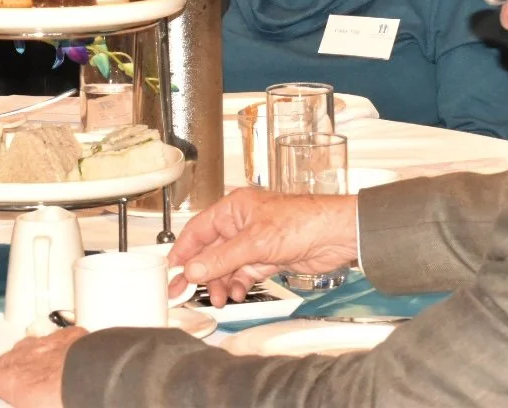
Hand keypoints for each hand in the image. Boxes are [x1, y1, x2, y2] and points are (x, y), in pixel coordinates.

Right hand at [0, 326, 84, 406]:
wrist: (94, 379)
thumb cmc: (62, 401)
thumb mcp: (30, 406)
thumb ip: (24, 402)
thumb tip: (25, 401)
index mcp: (14, 381)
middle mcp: (27, 358)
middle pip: (6, 360)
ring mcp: (49, 345)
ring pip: (27, 345)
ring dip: (20, 352)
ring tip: (16, 357)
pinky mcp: (71, 338)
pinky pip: (55, 337)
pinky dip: (50, 342)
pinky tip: (53, 344)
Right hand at [167, 187, 358, 306]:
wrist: (336, 235)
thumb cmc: (302, 221)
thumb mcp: (255, 242)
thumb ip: (222, 258)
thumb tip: (194, 269)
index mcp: (234, 208)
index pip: (199, 230)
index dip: (183, 250)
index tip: (171, 269)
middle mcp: (242, 223)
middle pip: (211, 250)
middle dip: (200, 272)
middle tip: (183, 292)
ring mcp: (255, 241)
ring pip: (227, 265)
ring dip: (220, 282)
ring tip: (218, 298)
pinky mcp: (268, 257)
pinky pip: (244, 273)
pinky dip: (238, 284)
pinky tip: (237, 293)